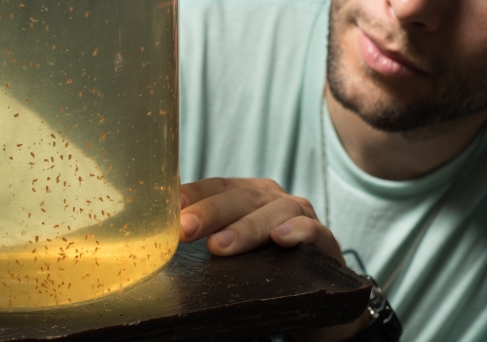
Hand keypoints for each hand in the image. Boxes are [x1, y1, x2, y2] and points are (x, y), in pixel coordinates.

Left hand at [178, 177, 368, 340]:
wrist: (316, 299)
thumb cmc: (264, 271)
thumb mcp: (232, 253)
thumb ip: (206, 240)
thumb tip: (160, 241)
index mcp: (247, 196)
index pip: (217, 186)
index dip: (194, 194)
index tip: (170, 207)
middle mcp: (273, 199)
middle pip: (240, 197)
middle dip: (210, 212)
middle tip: (185, 229)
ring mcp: (301, 217)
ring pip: (275, 212)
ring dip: (246, 228)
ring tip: (219, 247)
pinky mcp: (325, 242)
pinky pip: (314, 230)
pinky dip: (297, 231)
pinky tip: (280, 240)